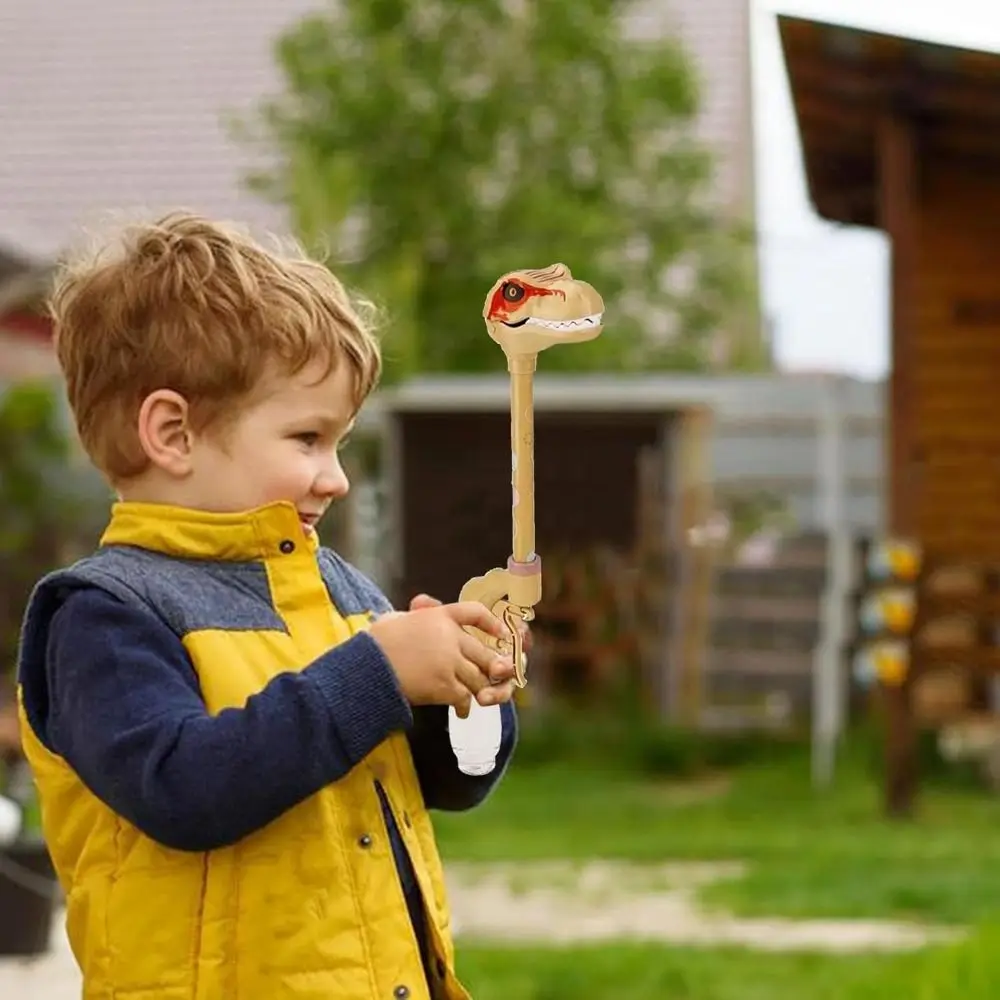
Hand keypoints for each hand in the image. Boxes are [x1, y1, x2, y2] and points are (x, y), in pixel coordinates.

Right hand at [369, 598, 512, 717]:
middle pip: (484, 653)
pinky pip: (466, 698)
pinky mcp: (445, 686)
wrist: (368, 667)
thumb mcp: (398, 617)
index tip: (502, 633)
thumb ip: (418, 612)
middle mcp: (450, 638)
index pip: (475, 612)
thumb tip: (425, 604)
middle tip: (496, 677)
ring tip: (476, 698)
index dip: (492, 623)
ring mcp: (450, 663)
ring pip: (478, 678)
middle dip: (493, 668)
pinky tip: (461, 711)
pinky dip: (465, 706)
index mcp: (440, 616)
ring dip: (479, 690)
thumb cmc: (377, 642)